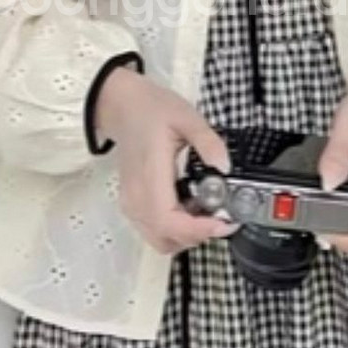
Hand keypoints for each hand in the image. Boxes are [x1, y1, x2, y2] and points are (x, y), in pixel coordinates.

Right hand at [94, 66, 239, 253]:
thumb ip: (207, 141)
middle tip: (222, 214)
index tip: (223, 222)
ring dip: (187, 234)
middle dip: (198, 234)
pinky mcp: (133, 204)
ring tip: (207, 209)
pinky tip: (191, 206)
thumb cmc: (151, 111)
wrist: (122, 107)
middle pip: (166, 239)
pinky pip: (155, 231)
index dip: (197, 230)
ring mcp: (132, 203)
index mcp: (149, 175)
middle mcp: (136, 197)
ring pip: (160, 240)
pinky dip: (176, 229)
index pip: (169, 221)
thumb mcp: (186, 117)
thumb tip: (225, 166)